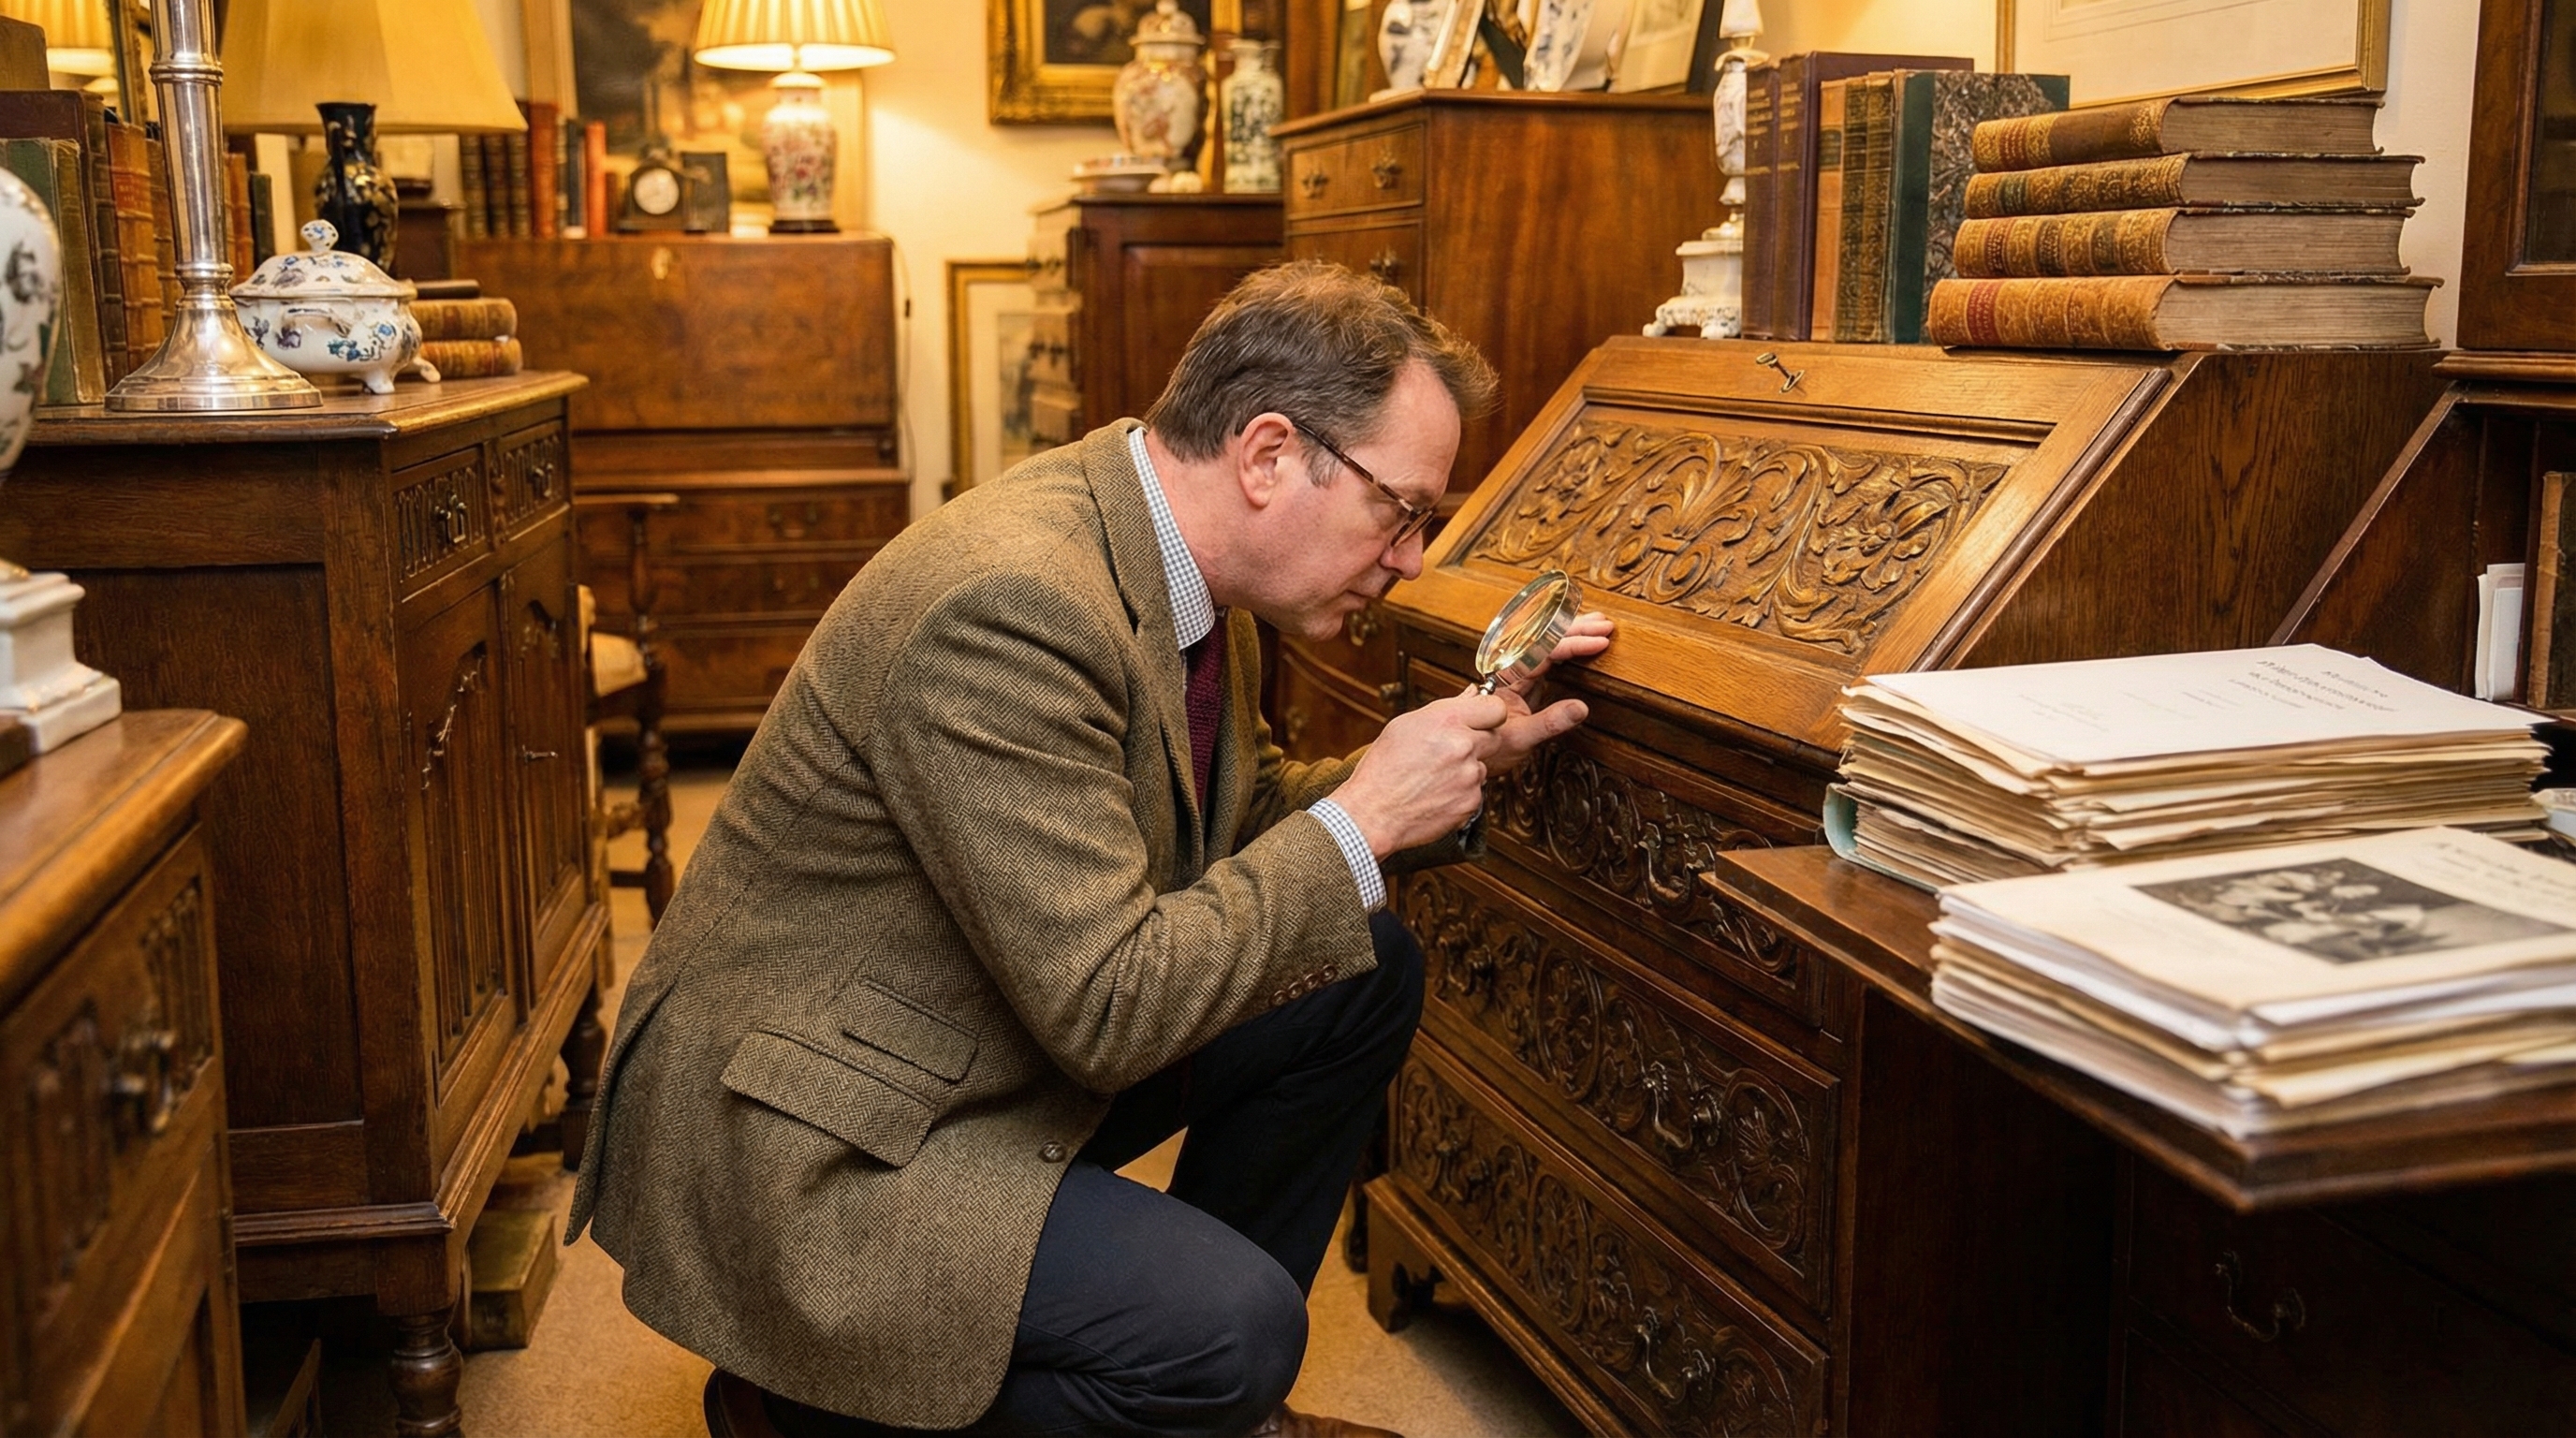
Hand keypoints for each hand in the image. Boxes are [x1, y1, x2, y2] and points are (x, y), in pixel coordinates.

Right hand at [1335, 692, 1508, 856]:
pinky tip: (1436, 794)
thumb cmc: (1382, 770)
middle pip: (1493, 738)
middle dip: (1477, 743)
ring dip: (1466, 771)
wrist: (1372, 814)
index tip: (1481, 720)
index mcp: (1446, 720)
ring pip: (1482, 767)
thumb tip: (1472, 694)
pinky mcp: (1471, 802)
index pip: (1495, 707)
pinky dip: (1461, 794)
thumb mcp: (1404, 726)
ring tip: (1434, 777)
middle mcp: (1463, 745)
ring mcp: (1469, 775)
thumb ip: (1444, 710)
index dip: (1488, 714)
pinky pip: (1475, 792)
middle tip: (1449, 753)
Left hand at [1488, 610, 1612, 775]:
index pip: (1543, 649)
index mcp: (1506, 676)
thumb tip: (1581, 708)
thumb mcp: (1520, 738)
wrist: (1470, 753)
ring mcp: (1518, 673)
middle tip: (1605, 625)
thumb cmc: (1487, 747)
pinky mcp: (1525, 681)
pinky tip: (1582, 641)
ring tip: (1598, 622)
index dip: (1573, 643)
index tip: (1599, 641)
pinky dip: (1567, 648)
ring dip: (1572, 632)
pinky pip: (1548, 657)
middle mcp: (1510, 668)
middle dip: (1576, 629)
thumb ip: (1550, 722)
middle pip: (1545, 638)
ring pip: (1547, 644)